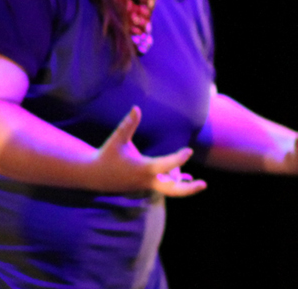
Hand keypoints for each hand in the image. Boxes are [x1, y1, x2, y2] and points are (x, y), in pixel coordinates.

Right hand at [90, 107, 207, 195]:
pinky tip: (182, 178)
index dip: (179, 158)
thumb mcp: (117, 139)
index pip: (166, 165)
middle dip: (189, 189)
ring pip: (168, 189)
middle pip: (172, 190)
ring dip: (182, 185)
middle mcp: (147, 180)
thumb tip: (137, 107)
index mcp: (143, 168)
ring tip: (195, 180)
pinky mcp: (143, 188)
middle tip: (204, 184)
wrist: (94, 175)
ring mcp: (146, 186)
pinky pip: (161, 187)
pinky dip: (171, 183)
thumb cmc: (107, 155)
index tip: (189, 150)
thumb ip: (128, 124)